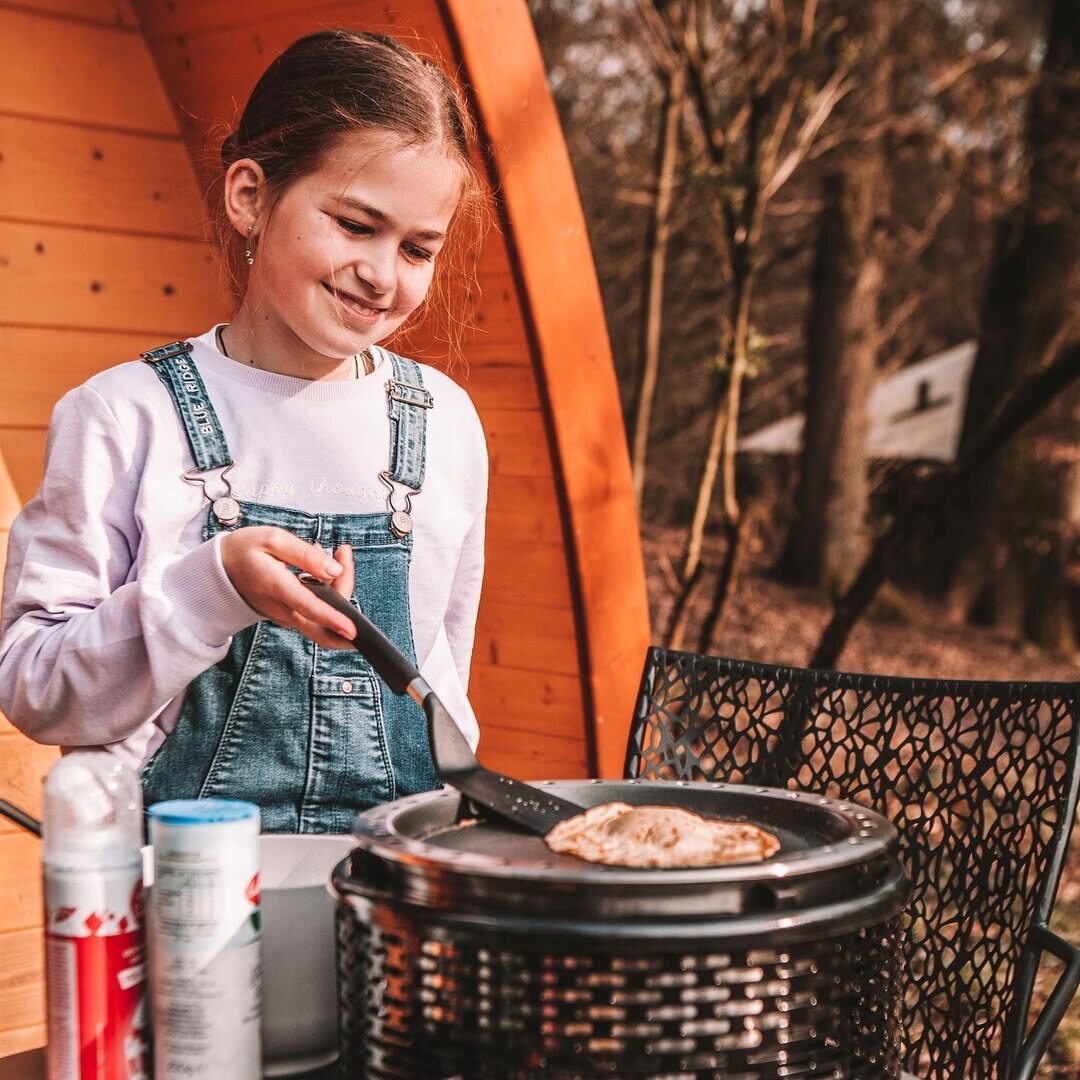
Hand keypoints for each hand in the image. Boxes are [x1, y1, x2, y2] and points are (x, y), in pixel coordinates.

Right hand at [220, 526, 356, 648]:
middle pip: (321, 627)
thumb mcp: (272, 539)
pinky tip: (326, 567)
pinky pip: (317, 611)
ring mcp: (286, 616)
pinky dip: (331, 592)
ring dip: (340, 589)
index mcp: (276, 587)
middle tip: (348, 563)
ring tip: (339, 553)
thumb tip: (334, 570)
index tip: (353, 631)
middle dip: (347, 611)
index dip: (333, 619)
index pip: (309, 608)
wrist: (218, 572)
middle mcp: (282, 608)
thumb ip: (305, 555)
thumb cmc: (244, 552)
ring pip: (323, 617)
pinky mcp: (289, 616)